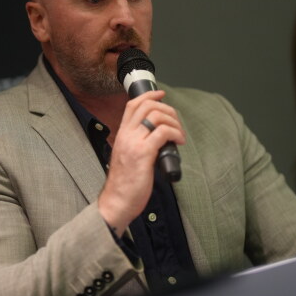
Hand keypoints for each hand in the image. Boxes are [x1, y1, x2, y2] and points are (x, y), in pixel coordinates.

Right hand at [98, 90, 184, 235]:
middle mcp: (126, 135)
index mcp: (122, 135)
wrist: (116, 201)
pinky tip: (179, 142)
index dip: (149, 95)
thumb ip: (137, 144)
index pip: (132, 105)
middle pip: (147, 106)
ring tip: (179, 134)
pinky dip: (175, 133)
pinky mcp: (144, 154)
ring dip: (174, 121)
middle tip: (176, 121)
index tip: (161, 94)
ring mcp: (134, 143)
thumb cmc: (124, 184)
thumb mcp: (127, 157)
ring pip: (156, 116)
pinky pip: (163, 133)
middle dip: (167, 108)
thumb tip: (157, 137)